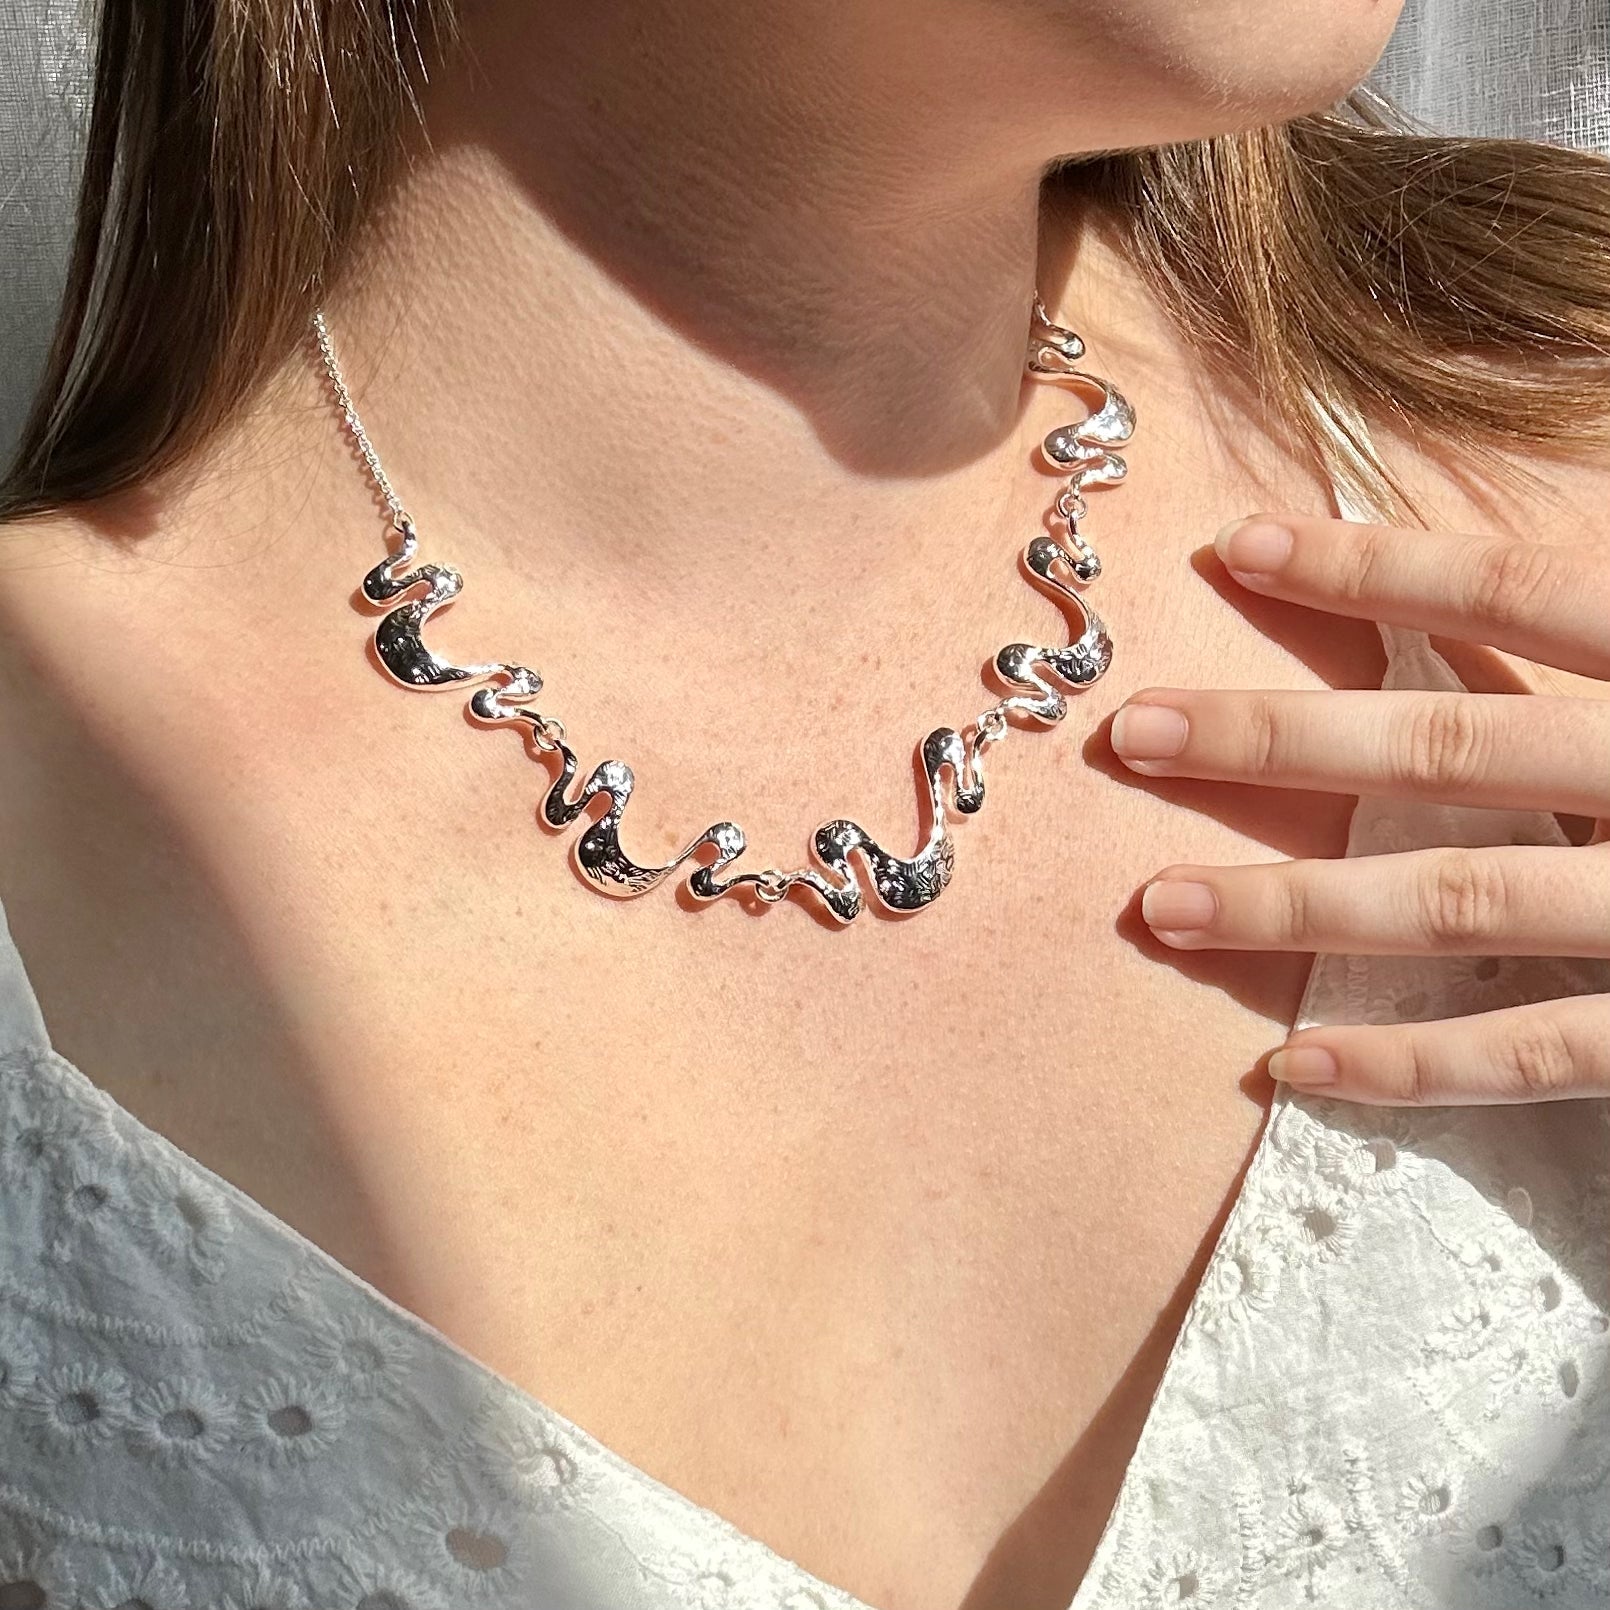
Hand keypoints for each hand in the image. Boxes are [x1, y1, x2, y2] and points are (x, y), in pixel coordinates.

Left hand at [1110, 514, 1609, 1105]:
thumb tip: (1512, 560)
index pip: (1523, 585)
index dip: (1376, 564)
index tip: (1238, 542)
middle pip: (1450, 751)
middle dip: (1278, 742)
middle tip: (1133, 733)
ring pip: (1461, 906)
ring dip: (1295, 913)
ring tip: (1156, 907)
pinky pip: (1538, 1057)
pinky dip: (1411, 1067)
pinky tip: (1290, 1068)